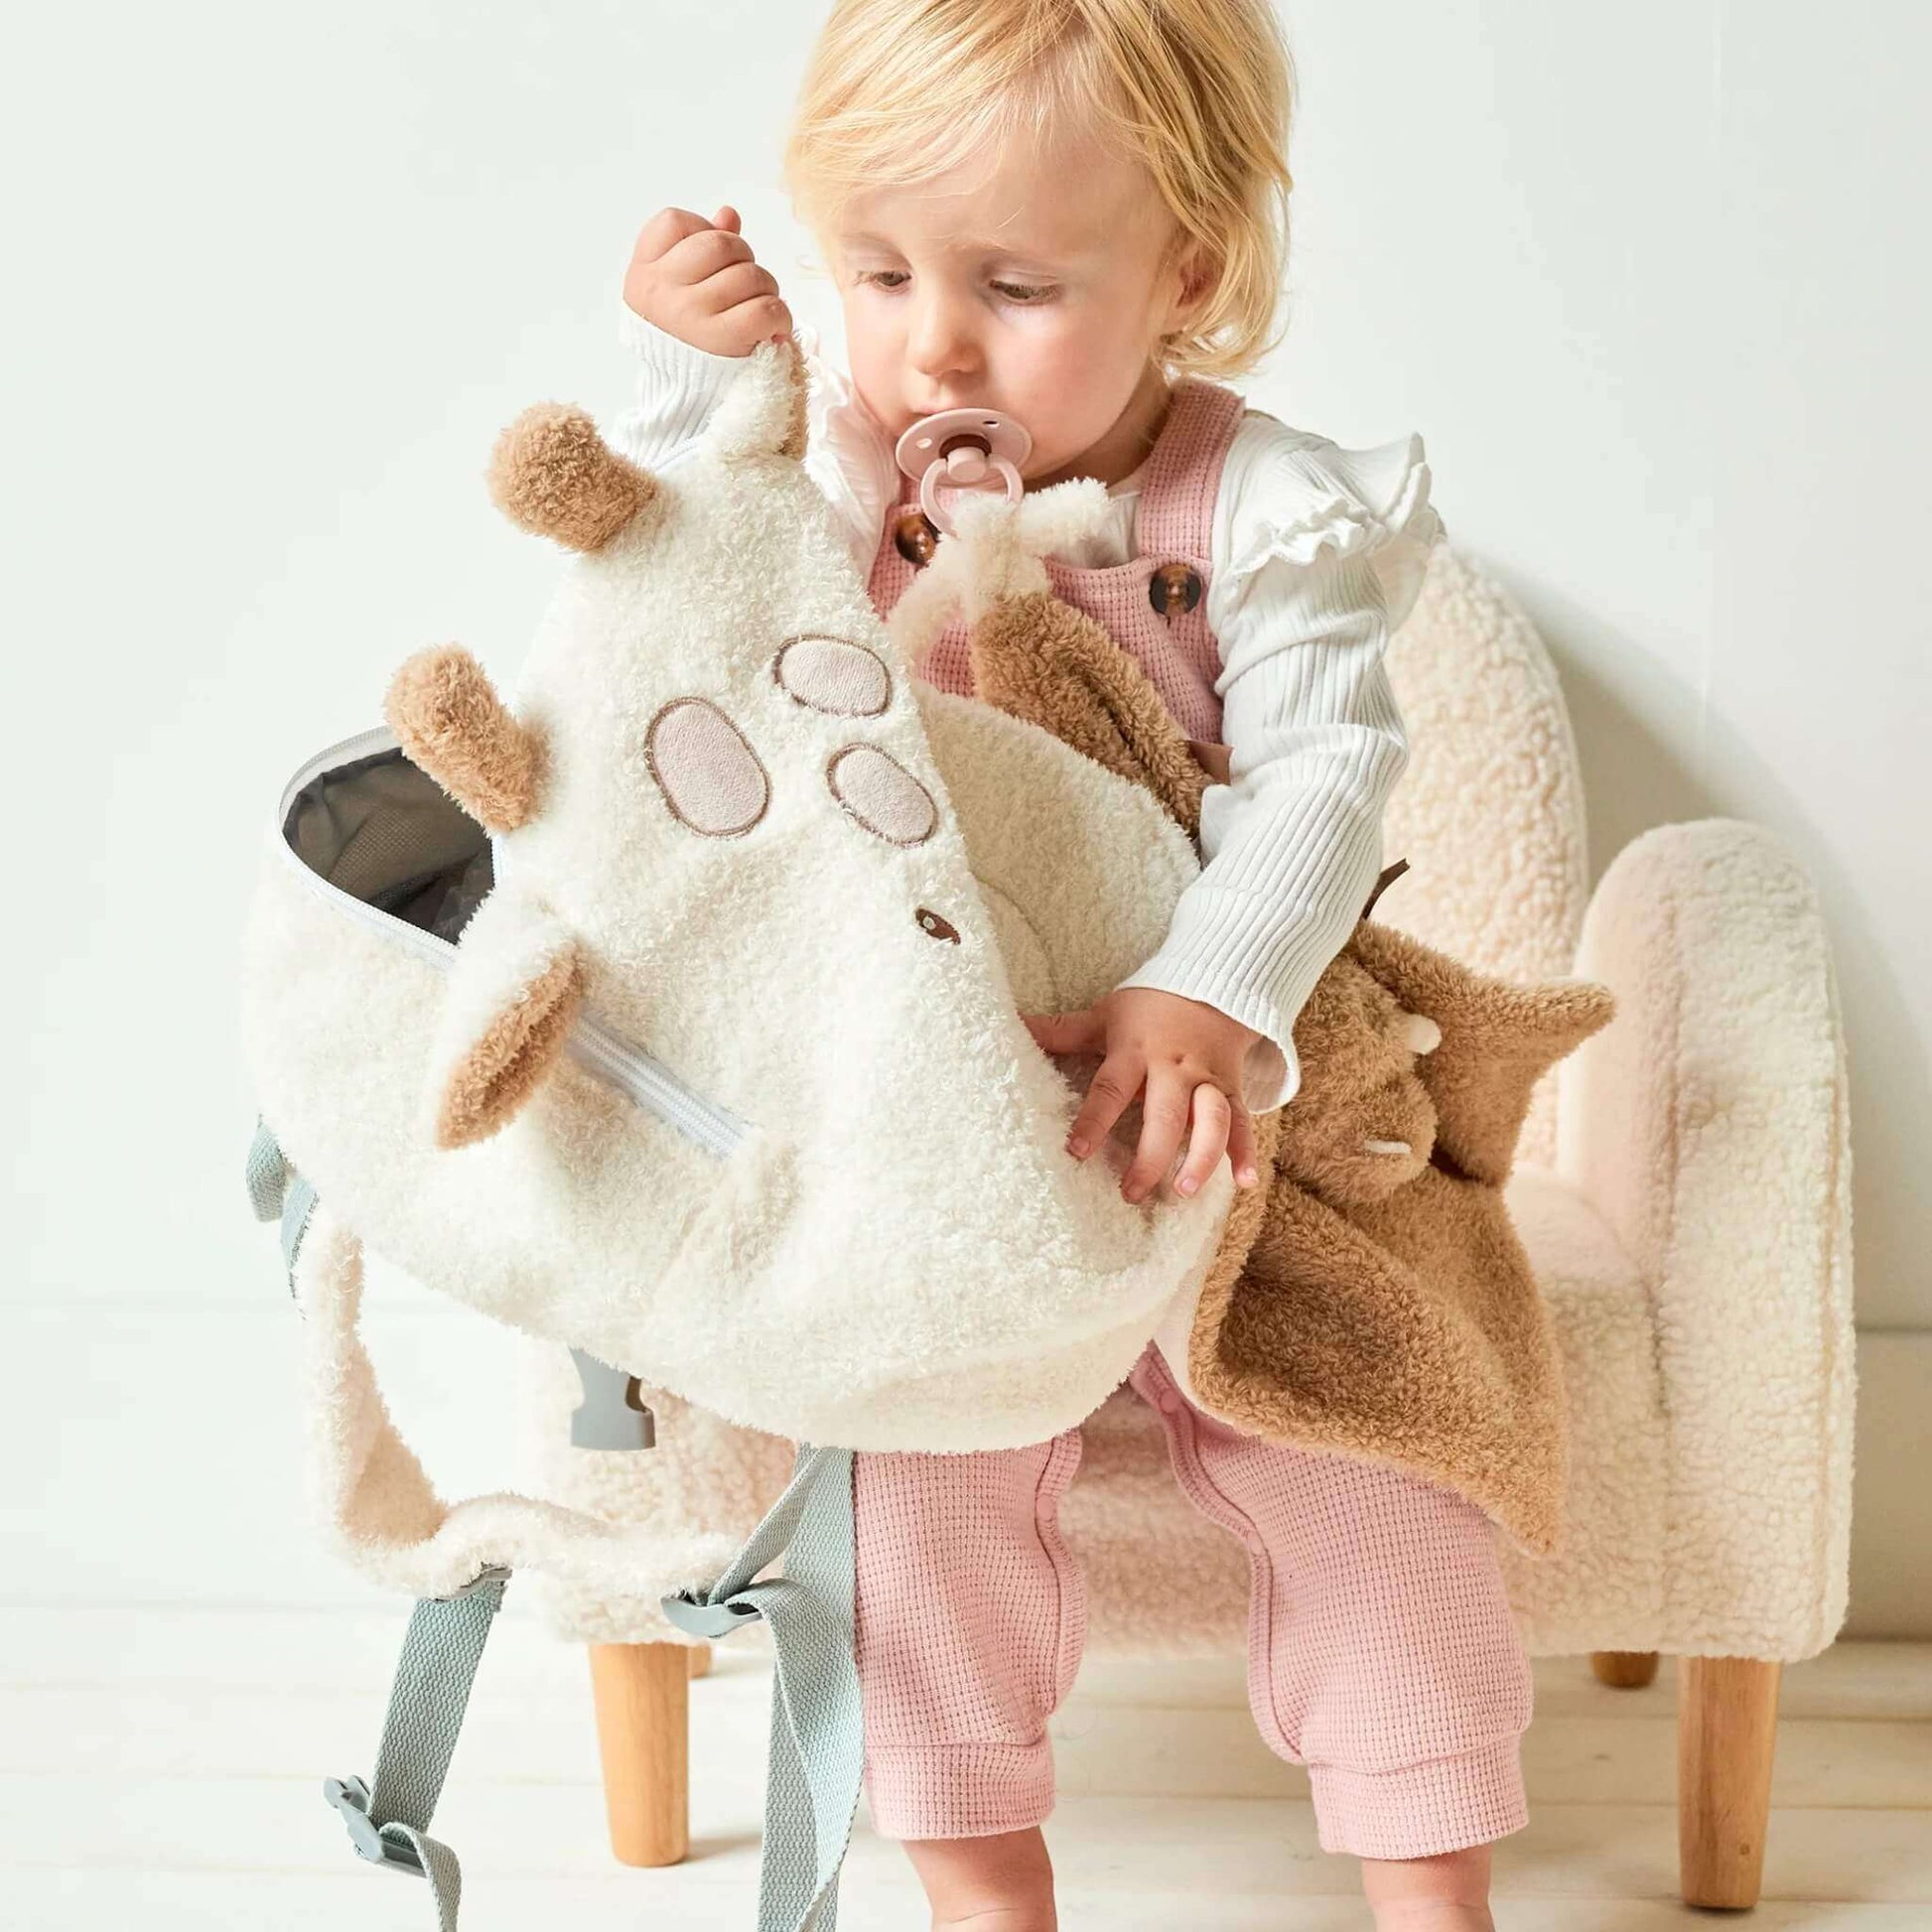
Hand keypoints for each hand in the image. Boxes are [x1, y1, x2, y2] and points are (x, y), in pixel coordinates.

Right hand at [622, 205, 793, 356]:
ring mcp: (690, 315)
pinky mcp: (721, 340)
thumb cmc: (684, 336)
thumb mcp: (676, 289)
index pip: (673, 222)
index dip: (701, 229)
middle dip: (744, 257)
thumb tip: (728, 215)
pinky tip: (773, 326)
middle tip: (746, 283)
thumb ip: (699, 247)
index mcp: (644, 273)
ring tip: (759, 306)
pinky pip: (765, 308)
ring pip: (748, 274)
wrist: (683, 398)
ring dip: (767, 287)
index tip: (709, 259)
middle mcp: (662, 291)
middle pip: (720, 243)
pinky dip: (779, 315)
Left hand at [1022, 988, 1264, 1204]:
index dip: (1093, 1120)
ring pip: (1211, 1121)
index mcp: (1136, 1051)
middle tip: (1130, 1193)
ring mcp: (1207, 1080)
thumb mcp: (1105, 1015)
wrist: (1214, 983)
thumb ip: (1061, 1030)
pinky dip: (1246, 1152)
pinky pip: (1244, 1122)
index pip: (1110, 1087)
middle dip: (1149, 1156)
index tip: (1075, 1151)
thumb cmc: (1150, 1007)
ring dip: (1201, 1158)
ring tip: (1183, 1192)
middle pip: (1164, 1115)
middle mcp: (1174, 1068)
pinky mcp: (1233, 1088)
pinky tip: (1243, 1182)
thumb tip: (1011, 1024)